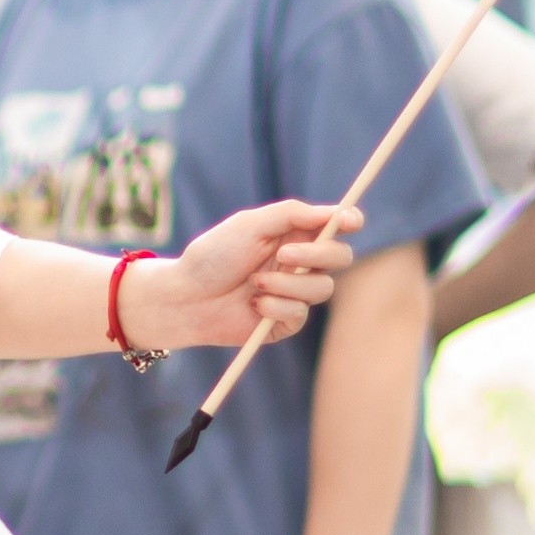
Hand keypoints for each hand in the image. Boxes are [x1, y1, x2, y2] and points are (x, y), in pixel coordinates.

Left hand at [132, 201, 353, 352]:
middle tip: (283, 255)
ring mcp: (296, 293)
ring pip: (323, 288)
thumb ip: (292, 214)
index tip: (349, 222)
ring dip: (287, 284)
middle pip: (341, 257)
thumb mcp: (249, 225)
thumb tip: (336, 213)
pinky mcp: (287, 321)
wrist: (184, 297)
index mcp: (295, 235)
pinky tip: (252, 304)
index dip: (349, 221)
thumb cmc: (213, 256)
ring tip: (254, 283)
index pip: (337, 226)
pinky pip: (300, 313)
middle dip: (318, 255)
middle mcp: (301, 263)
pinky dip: (275, 306)